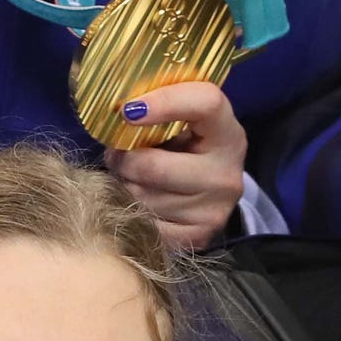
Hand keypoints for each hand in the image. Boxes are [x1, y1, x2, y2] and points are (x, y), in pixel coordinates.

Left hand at [103, 80, 247, 250]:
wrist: (212, 190)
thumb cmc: (188, 146)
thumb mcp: (185, 122)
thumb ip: (159, 109)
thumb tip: (113, 110)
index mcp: (227, 133)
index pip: (206, 104)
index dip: (165, 102)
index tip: (128, 108)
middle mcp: (226, 174)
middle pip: (154, 167)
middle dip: (124, 160)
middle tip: (114, 154)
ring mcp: (214, 211)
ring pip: (143, 199)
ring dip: (124, 186)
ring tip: (127, 177)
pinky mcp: (198, 237)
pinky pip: (146, 225)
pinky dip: (133, 211)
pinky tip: (138, 200)